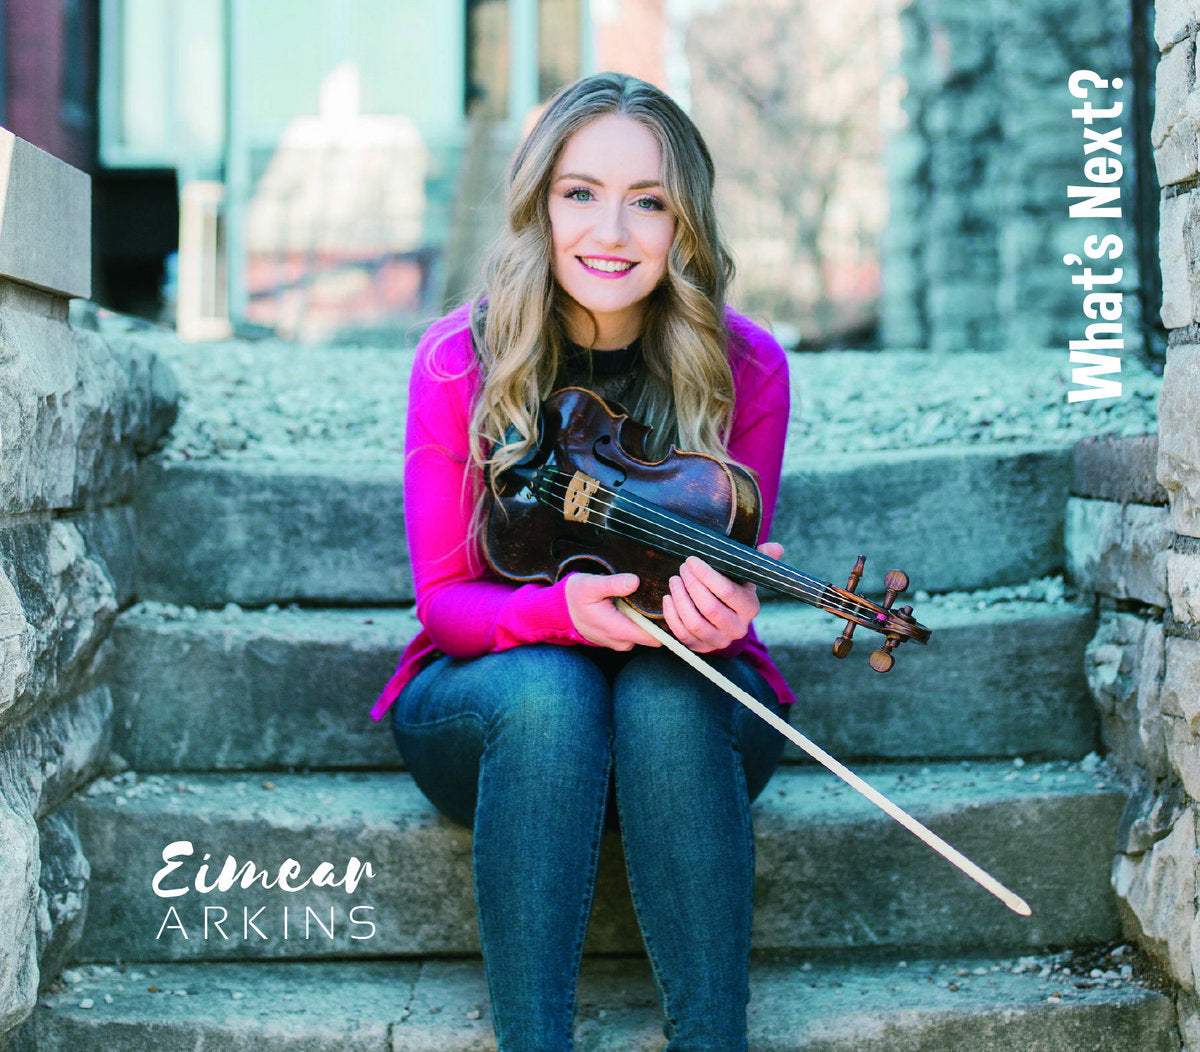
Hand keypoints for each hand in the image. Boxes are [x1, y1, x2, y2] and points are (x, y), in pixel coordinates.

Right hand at [565, 572, 661, 649]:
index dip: (665, 622)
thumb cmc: (575, 596)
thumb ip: (614, 584)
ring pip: (644, 634)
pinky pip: (635, 633)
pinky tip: (632, 606)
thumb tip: (635, 581)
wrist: (560, 611)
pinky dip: (637, 621)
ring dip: (646, 619)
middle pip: (653, 635)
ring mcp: (619, 642)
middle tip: (656, 596)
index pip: (654, 636)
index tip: (668, 604)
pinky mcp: (617, 640)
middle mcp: (621, 641)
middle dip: (657, 619)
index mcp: (618, 629)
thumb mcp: (591, 585)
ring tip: (642, 599)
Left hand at [662, 542, 783, 652]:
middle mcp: (736, 628)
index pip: (727, 591)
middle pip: (709, 607)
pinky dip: (671, 615)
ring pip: (694, 622)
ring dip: (680, 598)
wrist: (728, 624)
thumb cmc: (735, 592)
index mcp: (750, 608)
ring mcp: (717, 640)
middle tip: (682, 568)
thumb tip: (776, 547)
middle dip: (691, 584)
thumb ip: (759, 559)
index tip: (692, 560)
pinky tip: (668, 597)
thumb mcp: (747, 576)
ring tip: (674, 580)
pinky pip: (681, 633)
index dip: (707, 575)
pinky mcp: (699, 647)